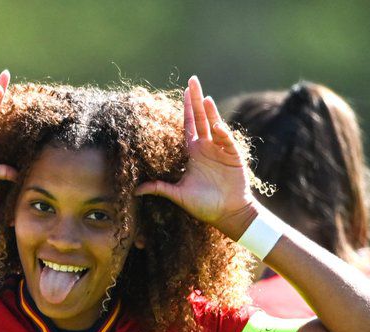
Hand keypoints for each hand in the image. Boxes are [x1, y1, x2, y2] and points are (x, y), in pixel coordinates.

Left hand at [136, 76, 256, 240]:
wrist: (228, 214)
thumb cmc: (205, 205)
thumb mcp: (179, 195)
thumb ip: (160, 189)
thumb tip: (135, 190)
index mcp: (194, 152)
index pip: (189, 124)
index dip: (187, 108)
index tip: (184, 90)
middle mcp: (207, 147)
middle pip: (201, 117)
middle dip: (197, 99)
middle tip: (193, 80)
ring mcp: (221, 150)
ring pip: (214, 125)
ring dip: (210, 112)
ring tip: (204, 97)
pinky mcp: (233, 156)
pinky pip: (226, 140)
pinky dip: (221, 133)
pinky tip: (215, 125)